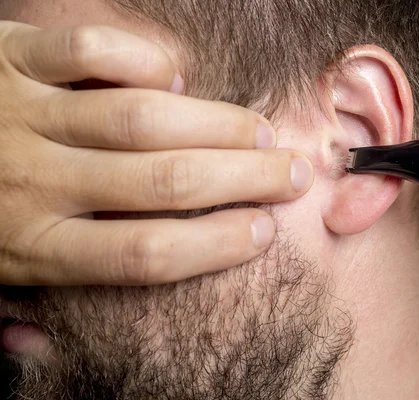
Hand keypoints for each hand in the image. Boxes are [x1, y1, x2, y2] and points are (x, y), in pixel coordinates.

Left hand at [0, 22, 313, 285]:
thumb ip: (41, 290)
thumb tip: (77, 328)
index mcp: (34, 246)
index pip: (147, 253)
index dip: (218, 243)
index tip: (264, 230)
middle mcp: (33, 182)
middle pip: (163, 181)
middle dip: (244, 178)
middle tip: (292, 175)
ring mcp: (21, 113)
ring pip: (141, 118)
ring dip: (217, 124)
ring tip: (259, 134)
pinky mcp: (10, 56)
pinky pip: (89, 48)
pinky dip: (144, 61)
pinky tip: (173, 80)